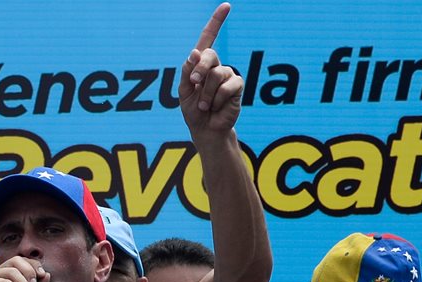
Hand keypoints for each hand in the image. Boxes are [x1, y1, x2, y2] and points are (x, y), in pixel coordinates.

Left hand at [178, 4, 241, 135]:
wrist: (206, 129)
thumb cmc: (194, 110)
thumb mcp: (184, 90)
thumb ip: (187, 71)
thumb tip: (195, 52)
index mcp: (201, 62)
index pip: (209, 37)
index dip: (217, 21)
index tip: (227, 6)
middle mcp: (216, 65)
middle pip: (209, 54)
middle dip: (200, 70)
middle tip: (194, 84)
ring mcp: (228, 75)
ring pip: (216, 74)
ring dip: (206, 93)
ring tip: (206, 106)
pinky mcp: (237, 86)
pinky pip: (227, 86)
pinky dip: (217, 99)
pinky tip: (216, 107)